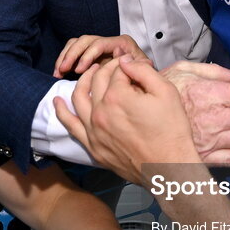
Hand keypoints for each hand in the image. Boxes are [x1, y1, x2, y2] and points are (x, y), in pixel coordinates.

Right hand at [54, 34, 150, 77]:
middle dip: (71, 54)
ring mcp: (99, 47)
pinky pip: (74, 51)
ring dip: (65, 57)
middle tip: (62, 69)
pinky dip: (65, 59)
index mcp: (121, 43)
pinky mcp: (91, 54)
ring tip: (58, 72)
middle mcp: (109, 42)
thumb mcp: (144, 71)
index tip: (78, 71)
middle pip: (85, 40)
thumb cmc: (143, 76)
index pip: (99, 44)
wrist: (143, 81)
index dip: (87, 56)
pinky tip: (60, 72)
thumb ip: (138, 68)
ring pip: (77, 43)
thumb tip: (126, 63)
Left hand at [56, 56, 198, 183]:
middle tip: (118, 67)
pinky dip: (62, 111)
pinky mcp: (93, 146)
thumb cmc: (171, 131)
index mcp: (117, 96)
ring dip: (82, 81)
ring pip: (78, 97)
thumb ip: (143, 71)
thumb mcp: (166, 92)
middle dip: (107, 69)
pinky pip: (71, 126)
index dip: (127, 63)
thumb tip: (125, 61)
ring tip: (89, 73)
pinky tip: (57, 102)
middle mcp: (100, 111)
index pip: (116, 70)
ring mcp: (93, 130)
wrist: (168, 168)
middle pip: (97, 80)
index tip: (136, 64)